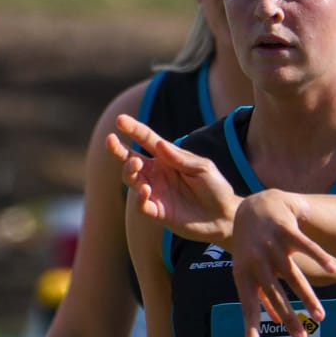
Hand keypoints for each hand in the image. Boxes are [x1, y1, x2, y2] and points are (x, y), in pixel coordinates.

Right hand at [109, 114, 239, 244]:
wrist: (224, 216)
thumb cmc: (215, 187)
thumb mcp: (202, 168)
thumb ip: (180, 158)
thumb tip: (158, 143)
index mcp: (167, 158)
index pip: (146, 140)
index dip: (133, 129)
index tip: (119, 120)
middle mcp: (157, 173)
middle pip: (130, 159)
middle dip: (118, 150)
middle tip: (110, 140)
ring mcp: (155, 192)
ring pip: (131, 180)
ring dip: (129, 171)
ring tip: (136, 164)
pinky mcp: (157, 212)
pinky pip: (141, 205)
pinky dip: (139, 198)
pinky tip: (146, 190)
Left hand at [230, 191, 335, 336]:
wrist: (254, 207)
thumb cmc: (251, 246)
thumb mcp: (248, 270)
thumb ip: (260, 295)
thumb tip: (271, 321)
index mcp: (243, 274)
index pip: (248, 306)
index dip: (249, 329)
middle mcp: (256, 261)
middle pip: (274, 293)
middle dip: (288, 317)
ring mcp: (271, 245)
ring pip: (292, 274)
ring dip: (307, 296)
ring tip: (320, 316)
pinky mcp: (286, 229)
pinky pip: (306, 245)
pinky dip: (319, 256)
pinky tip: (333, 268)